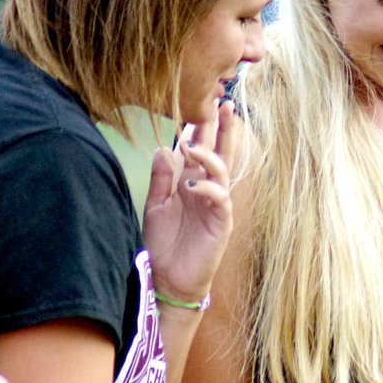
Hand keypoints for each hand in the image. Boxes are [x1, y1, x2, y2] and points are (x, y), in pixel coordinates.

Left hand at [143, 98, 237, 301]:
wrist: (169, 280)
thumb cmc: (165, 244)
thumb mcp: (156, 206)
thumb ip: (162, 178)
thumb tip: (164, 148)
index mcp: (193, 182)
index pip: (201, 149)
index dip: (202, 128)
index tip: (201, 103)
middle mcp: (208, 189)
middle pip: (221, 152)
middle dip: (224, 129)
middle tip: (225, 104)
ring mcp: (216, 204)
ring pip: (223, 171)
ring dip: (210, 155)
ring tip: (193, 147)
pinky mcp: (221, 222)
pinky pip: (220, 198)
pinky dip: (208, 188)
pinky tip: (191, 185)